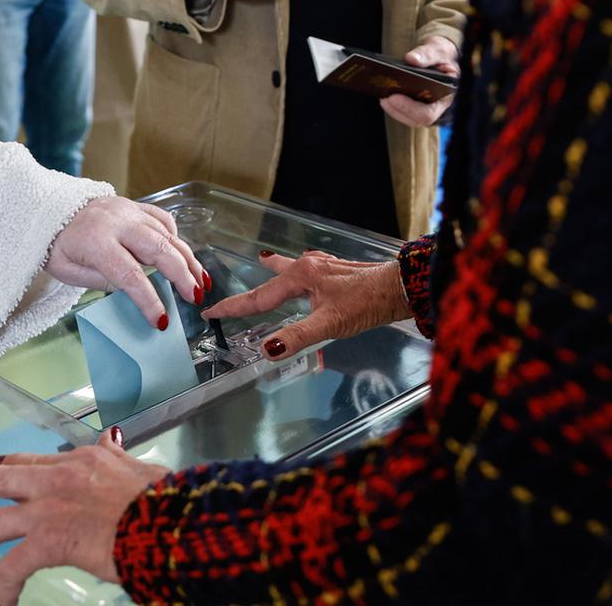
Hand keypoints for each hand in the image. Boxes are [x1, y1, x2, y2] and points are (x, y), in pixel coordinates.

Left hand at [0, 428, 169, 604]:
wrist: (166, 520)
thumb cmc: (165, 500)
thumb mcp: (141, 466)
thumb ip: (120, 455)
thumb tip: (114, 438)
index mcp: (85, 461)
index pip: (39, 461)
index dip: (16, 464)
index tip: (1, 464)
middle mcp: (60, 479)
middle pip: (3, 476)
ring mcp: (49, 510)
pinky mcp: (48, 541)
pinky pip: (12, 567)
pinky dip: (4, 587)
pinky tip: (3, 602)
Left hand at [46, 197, 208, 328]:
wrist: (50, 209)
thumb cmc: (58, 245)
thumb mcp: (68, 272)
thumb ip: (101, 281)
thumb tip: (132, 290)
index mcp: (96, 242)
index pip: (130, 275)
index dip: (148, 300)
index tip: (161, 320)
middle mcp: (117, 222)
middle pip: (159, 250)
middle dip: (182, 276)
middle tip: (195, 297)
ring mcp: (129, 211)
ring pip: (167, 235)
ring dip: (188, 260)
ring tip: (201, 282)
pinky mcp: (135, 206)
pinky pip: (163, 220)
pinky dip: (176, 238)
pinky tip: (182, 255)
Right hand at [201, 250, 411, 359]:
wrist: (400, 286)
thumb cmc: (367, 303)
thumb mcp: (329, 323)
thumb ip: (298, 336)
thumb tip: (267, 349)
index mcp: (300, 277)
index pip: (259, 297)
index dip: (234, 308)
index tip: (211, 312)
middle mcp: (309, 267)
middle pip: (272, 281)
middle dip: (251, 291)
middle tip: (229, 301)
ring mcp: (324, 267)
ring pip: (291, 269)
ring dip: (276, 269)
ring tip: (264, 261)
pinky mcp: (339, 271)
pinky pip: (310, 269)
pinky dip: (300, 270)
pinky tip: (309, 266)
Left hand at [379, 36, 459, 126]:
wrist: (442, 57)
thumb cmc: (443, 55)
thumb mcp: (438, 49)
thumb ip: (428, 54)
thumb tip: (411, 59)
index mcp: (447, 96)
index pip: (428, 113)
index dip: (409, 108)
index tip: (393, 97)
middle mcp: (437, 107)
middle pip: (415, 119)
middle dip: (398, 109)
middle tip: (384, 97)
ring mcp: (426, 108)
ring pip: (408, 118)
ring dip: (393, 109)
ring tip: (382, 95)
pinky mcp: (416, 106)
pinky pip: (404, 112)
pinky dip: (393, 105)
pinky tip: (383, 94)